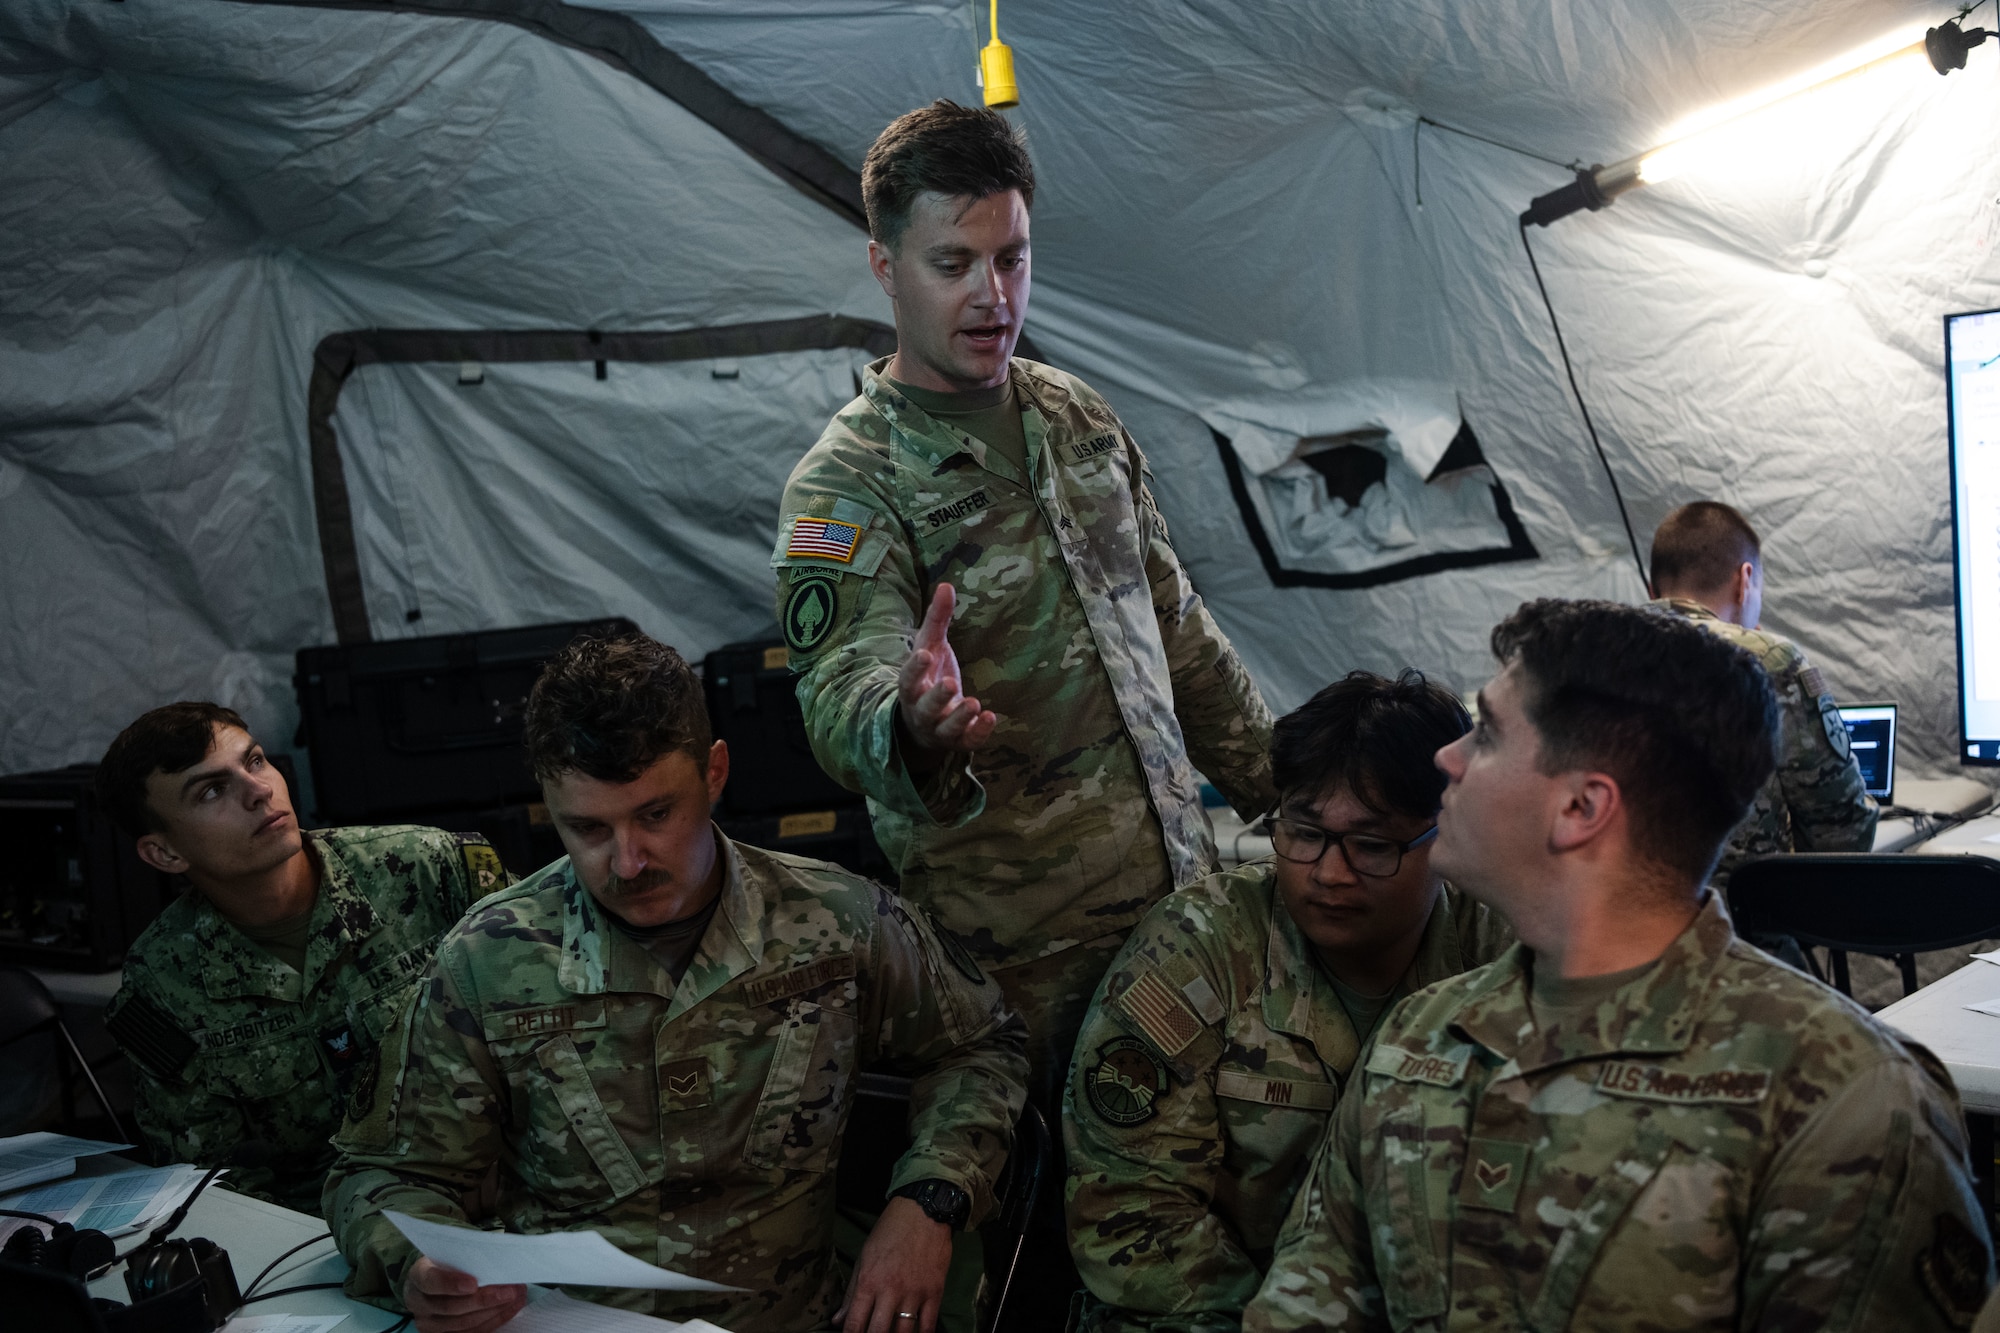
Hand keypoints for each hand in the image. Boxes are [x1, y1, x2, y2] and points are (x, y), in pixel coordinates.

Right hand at [403, 1255, 527, 1332]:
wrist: (433, 1281)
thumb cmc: (447, 1263)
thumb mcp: (451, 1253)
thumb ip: (467, 1257)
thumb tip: (498, 1260)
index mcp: (418, 1276)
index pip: (430, 1281)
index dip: (451, 1284)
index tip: (473, 1283)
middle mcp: (419, 1303)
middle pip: (450, 1307)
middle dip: (484, 1300)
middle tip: (510, 1290)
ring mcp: (429, 1324)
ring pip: (463, 1324)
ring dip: (494, 1311)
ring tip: (517, 1297)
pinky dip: (494, 1320)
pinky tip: (510, 1309)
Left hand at [837, 1196, 954, 1332]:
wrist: (923, 1211)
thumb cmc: (890, 1231)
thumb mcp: (864, 1257)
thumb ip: (851, 1292)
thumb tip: (838, 1320)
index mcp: (869, 1281)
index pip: (855, 1322)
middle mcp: (891, 1291)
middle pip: (878, 1332)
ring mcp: (914, 1293)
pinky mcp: (934, 1291)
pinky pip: (928, 1324)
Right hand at [896, 583, 997, 771]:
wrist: (924, 721)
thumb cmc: (929, 676)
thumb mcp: (931, 647)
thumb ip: (937, 619)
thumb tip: (946, 585)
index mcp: (911, 687)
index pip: (907, 680)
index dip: (915, 669)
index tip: (924, 654)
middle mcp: (922, 711)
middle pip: (925, 707)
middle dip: (937, 697)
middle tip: (950, 683)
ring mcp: (940, 729)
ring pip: (946, 729)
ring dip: (959, 717)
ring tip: (974, 703)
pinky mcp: (958, 742)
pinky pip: (967, 742)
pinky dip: (979, 733)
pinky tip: (991, 717)